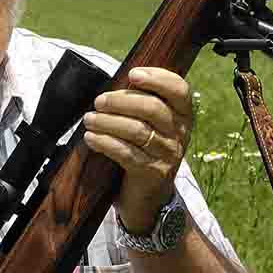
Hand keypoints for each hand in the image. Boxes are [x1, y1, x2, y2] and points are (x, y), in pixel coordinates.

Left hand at [82, 66, 193, 231]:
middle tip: (99, 102)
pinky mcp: (152, 173)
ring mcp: (168, 155)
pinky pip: (126, 153)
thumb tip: (114, 85)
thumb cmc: (144, 152)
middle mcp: (180, 134)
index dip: (157, 78)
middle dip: (121, 101)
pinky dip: (105, 143)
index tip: (132, 74)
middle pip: (153, 108)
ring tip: (89, 119)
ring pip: (137, 130)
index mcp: (183, 116)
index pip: (179, 90)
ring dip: (108, 122)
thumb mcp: (151, 127)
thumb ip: (141, 105)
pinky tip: (91, 138)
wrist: (149, 198)